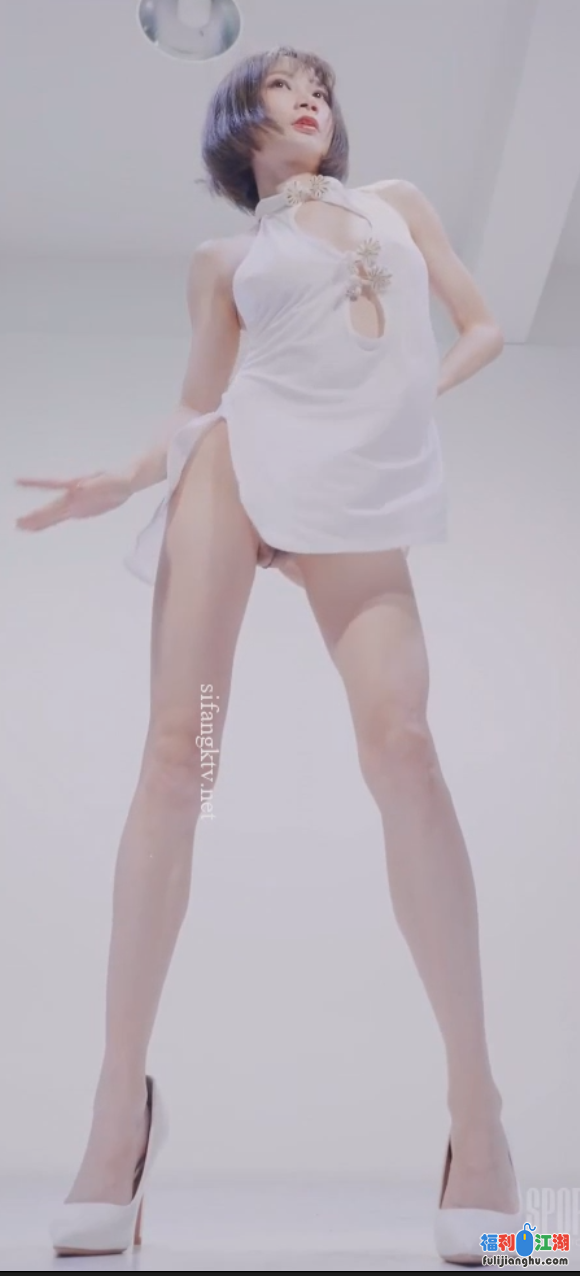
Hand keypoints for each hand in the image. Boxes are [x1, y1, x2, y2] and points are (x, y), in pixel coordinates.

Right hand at [14, 469, 132, 531]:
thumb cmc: (120, 478)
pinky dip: (45, 524)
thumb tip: (80, 487)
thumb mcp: (115, 481)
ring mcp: (73, 503)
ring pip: (51, 514)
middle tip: (18, 523)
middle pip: (50, 507)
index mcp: (77, 483)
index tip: (17, 482)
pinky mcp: (77, 511)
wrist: (125, 482)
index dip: (34, 483)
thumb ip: (99, 485)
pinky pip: (58, 519)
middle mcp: (72, 495)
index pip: (53, 483)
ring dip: (36, 521)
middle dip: (35, 515)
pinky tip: (34, 528)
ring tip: (20, 526)